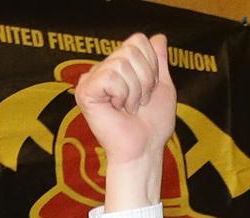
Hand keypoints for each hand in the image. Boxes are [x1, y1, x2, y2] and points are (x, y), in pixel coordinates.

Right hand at [75, 33, 175, 209]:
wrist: (145, 148)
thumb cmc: (153, 124)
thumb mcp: (163, 88)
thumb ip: (159, 62)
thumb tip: (158, 37)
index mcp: (121, 67)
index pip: (138, 41)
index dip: (153, 65)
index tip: (151, 90)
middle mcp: (104, 69)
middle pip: (131, 49)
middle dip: (146, 79)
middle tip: (140, 102)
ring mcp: (92, 80)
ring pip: (121, 64)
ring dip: (135, 91)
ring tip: (129, 108)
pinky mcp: (85, 92)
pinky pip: (109, 77)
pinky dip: (122, 95)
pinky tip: (117, 109)